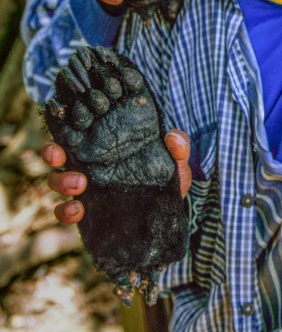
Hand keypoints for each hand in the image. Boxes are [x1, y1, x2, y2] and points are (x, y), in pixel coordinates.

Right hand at [41, 129, 191, 224]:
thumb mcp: (177, 163)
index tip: (66, 119)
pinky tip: (79, 211)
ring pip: (57, 180)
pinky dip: (65, 212)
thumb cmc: (168, 179)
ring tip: (80, 185)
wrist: (169, 212)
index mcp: (107, 145)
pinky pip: (64, 212)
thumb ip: (179, 148)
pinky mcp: (87, 211)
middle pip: (59, 153)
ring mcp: (87, 187)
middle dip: (53, 152)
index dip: (67, 123)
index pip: (81, 129)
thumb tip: (173, 137)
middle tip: (61, 158)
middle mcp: (92, 164)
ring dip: (61, 181)